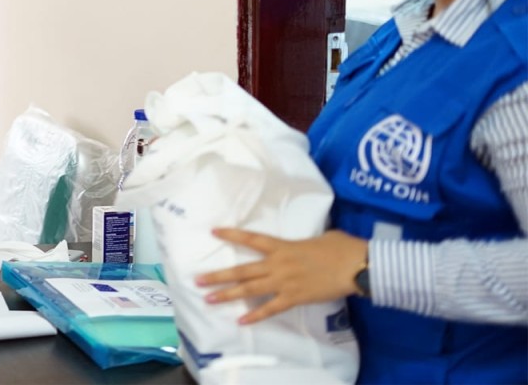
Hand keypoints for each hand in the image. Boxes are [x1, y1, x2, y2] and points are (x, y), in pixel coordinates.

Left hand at [195, 228, 367, 323]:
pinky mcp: (294, 298)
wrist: (355, 265)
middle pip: (242, 270)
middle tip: (197, 280)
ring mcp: (284, 283)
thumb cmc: (341, 247)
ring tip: (209, 298)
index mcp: (282, 246)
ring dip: (228, 294)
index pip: (251, 239)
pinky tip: (241, 320)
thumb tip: (305, 245)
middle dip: (218, 275)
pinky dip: (255, 315)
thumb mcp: (319, 236)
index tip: (213, 231)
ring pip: (249, 289)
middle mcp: (278, 264)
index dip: (231, 235)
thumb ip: (303, 242)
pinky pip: (271, 309)